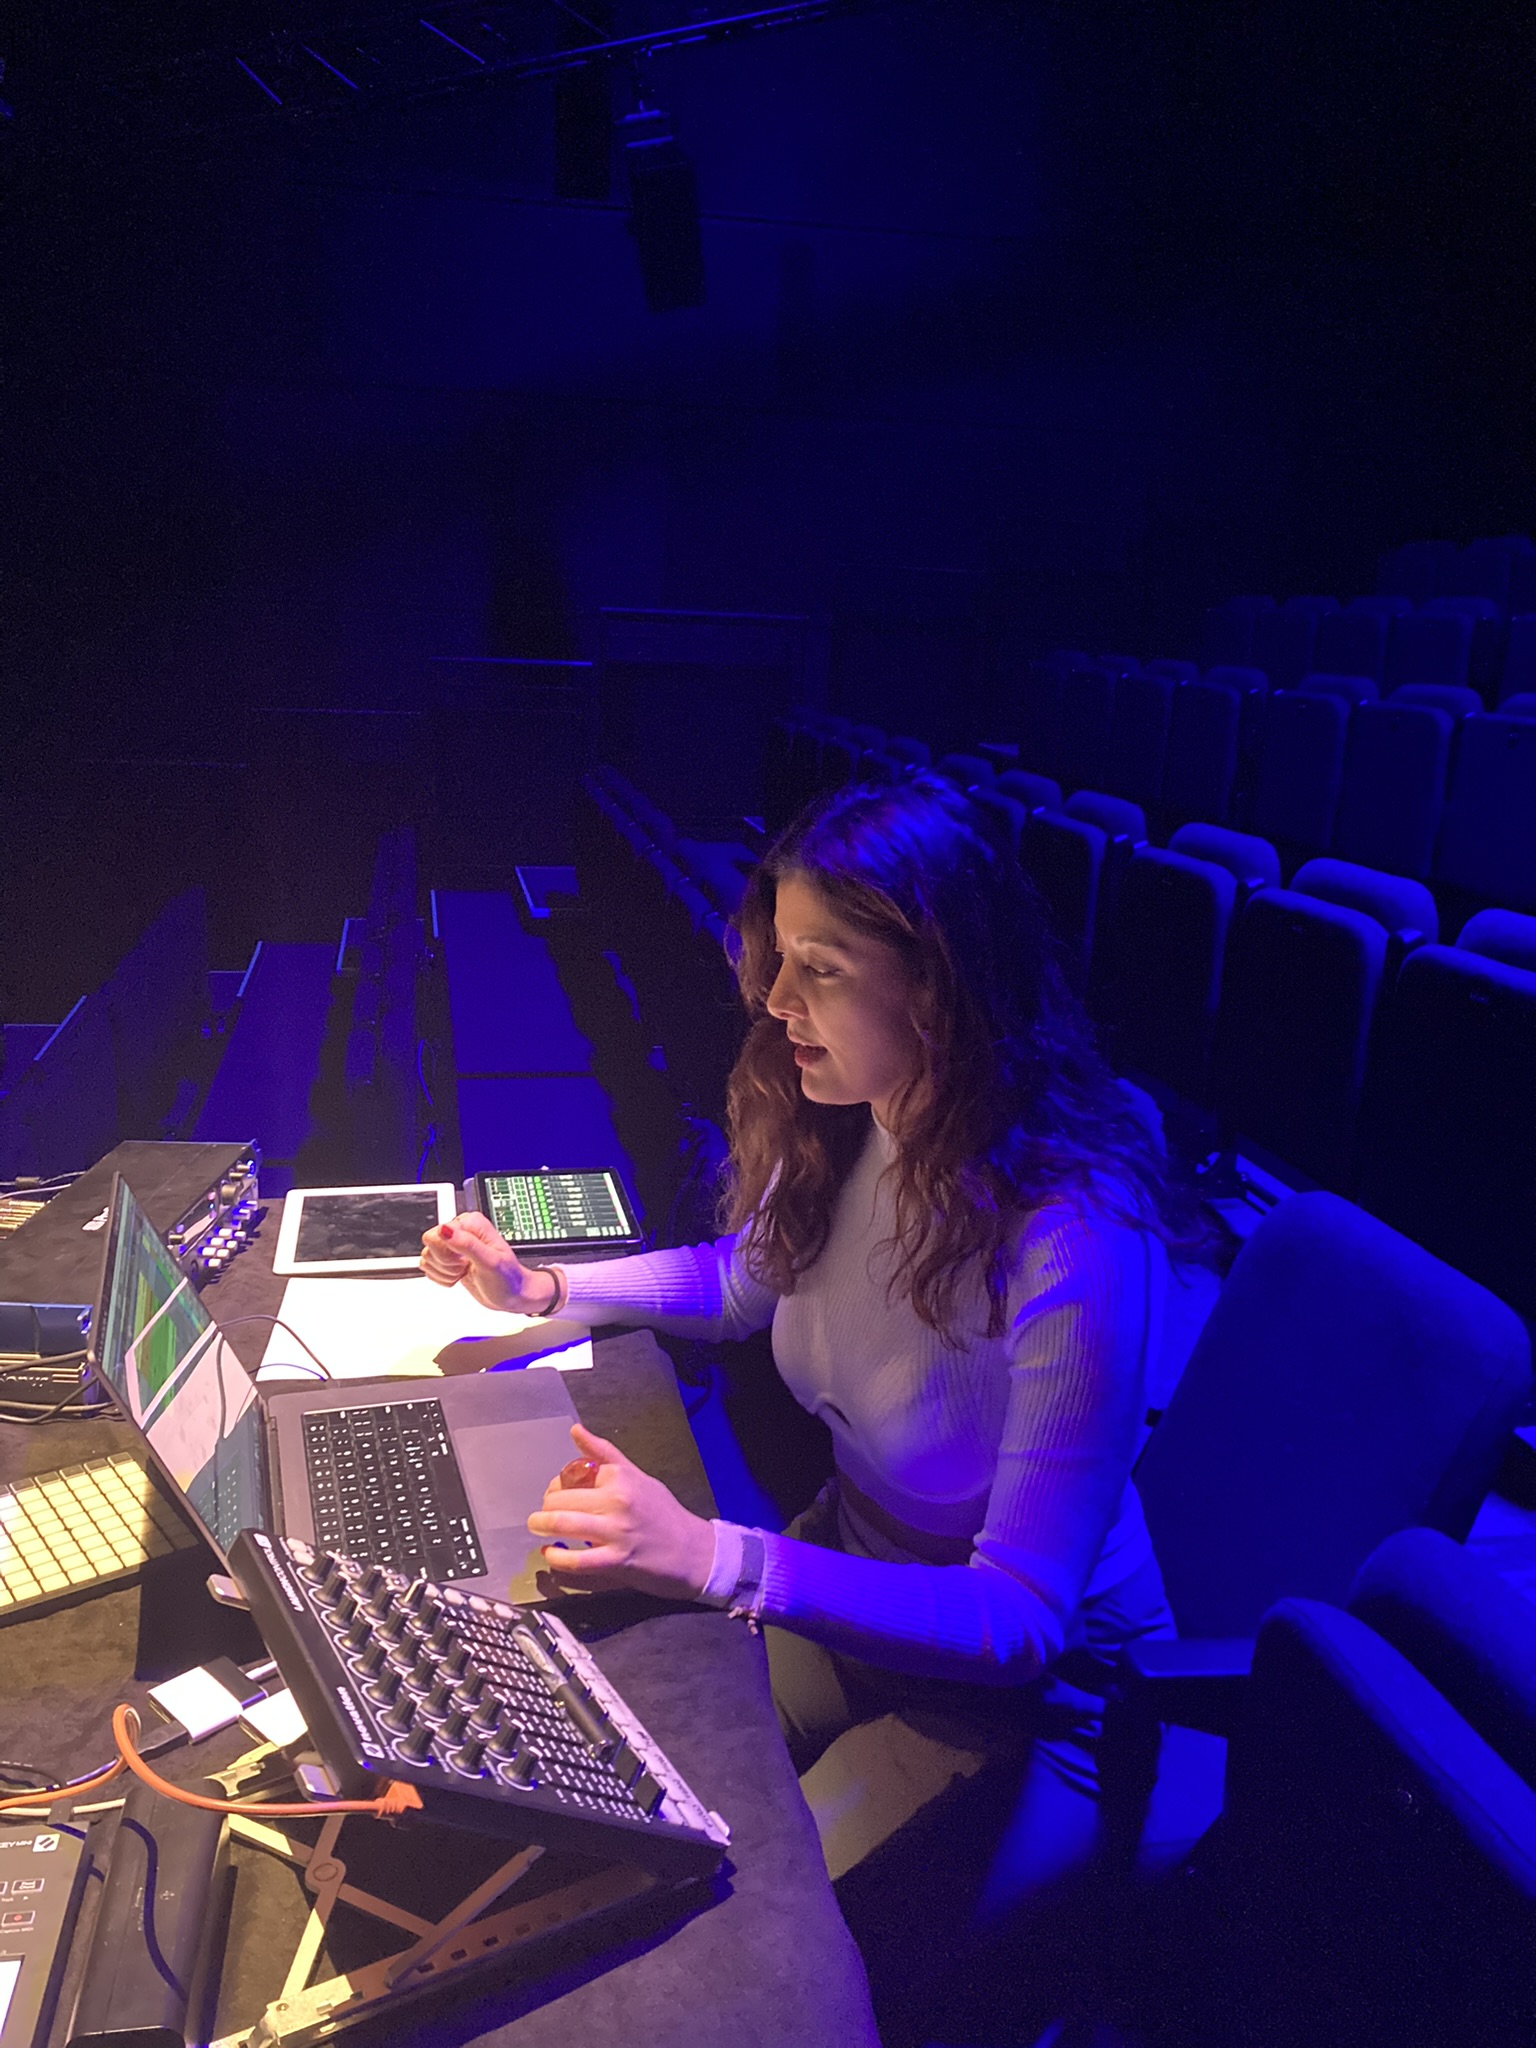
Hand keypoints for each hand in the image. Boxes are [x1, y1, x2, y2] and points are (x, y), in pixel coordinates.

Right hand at [419, 1211, 557, 1315]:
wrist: (512, 1295)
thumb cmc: (508, 1279)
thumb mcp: (490, 1262)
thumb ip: (467, 1244)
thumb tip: (445, 1229)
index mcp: (470, 1223)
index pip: (436, 1234)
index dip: (447, 1253)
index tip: (464, 1260)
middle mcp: (460, 1231)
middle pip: (430, 1245)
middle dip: (445, 1263)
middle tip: (465, 1266)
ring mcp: (453, 1246)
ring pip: (428, 1257)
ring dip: (445, 1272)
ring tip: (464, 1271)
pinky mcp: (448, 1260)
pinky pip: (429, 1268)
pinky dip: (442, 1277)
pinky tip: (459, 1276)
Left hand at [528, 1423, 715, 1599]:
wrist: (693, 1552)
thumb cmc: (664, 1513)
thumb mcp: (638, 1475)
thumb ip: (605, 1453)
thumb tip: (575, 1429)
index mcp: (620, 1476)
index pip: (571, 1474)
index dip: (556, 1485)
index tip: (556, 1494)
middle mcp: (617, 1499)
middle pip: (562, 1499)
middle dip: (545, 1508)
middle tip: (541, 1516)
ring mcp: (616, 1531)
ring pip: (564, 1524)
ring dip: (542, 1526)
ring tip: (537, 1528)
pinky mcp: (616, 1561)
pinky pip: (576, 1560)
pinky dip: (557, 1558)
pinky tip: (551, 1554)